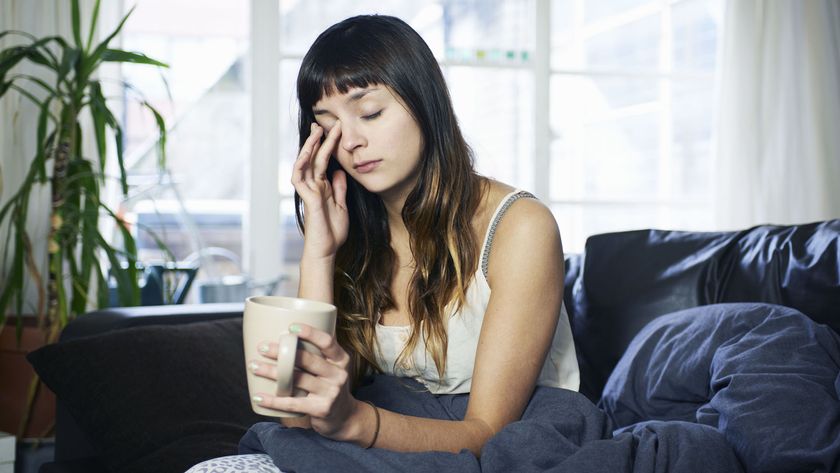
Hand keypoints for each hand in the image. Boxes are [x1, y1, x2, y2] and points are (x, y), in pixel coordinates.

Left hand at [250, 323, 362, 441]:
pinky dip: (273, 401)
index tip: (290, 327)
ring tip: (254, 366)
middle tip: (262, 347)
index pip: (327, 341)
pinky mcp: (321, 409)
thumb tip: (288, 332)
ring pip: (296, 379)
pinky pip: (292, 403)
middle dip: (281, 352)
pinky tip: (258, 397)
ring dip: (271, 372)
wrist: (345, 417)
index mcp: (341, 359)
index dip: (310, 333)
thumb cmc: (330, 385)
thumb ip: (318, 353)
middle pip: (307, 359)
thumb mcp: (332, 367)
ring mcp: (330, 392)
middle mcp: (338, 374)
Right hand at [292, 122, 348, 259]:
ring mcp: (309, 192)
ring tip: (316, 131)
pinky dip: (301, 165)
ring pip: (305, 164)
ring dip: (309, 147)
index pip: (324, 162)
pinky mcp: (308, 199)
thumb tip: (340, 171)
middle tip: (323, 123)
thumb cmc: (332, 232)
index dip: (328, 146)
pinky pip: (300, 179)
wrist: (326, 250)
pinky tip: (306, 153)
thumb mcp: (341, 205)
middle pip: (314, 158)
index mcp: (322, 187)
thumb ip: (339, 189)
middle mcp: (314, 187)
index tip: (334, 130)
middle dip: (318, 140)